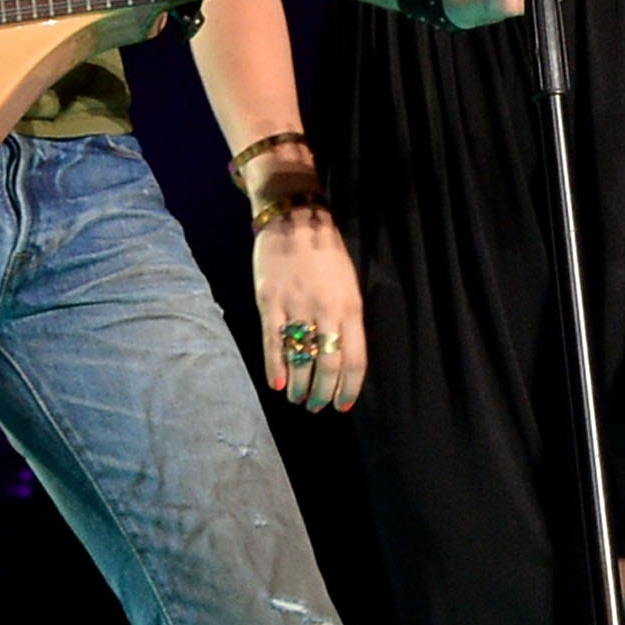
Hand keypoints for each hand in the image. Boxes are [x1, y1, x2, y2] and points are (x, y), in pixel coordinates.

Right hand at [254, 203, 363, 411]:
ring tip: (297, 398)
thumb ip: (346, 319)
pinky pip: (274, 341)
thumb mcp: (349, 285)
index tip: (342, 405)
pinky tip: (277, 384)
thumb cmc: (326, 253)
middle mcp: (326, 310)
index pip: (355, 360)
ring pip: (300, 358)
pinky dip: (275, 367)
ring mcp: (296, 306)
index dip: (349, 388)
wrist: (294, 219)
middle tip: (316, 406)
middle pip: (328, 365)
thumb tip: (341, 358)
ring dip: (299, 385)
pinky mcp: (270, 301)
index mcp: (350, 307)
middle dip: (322, 392)